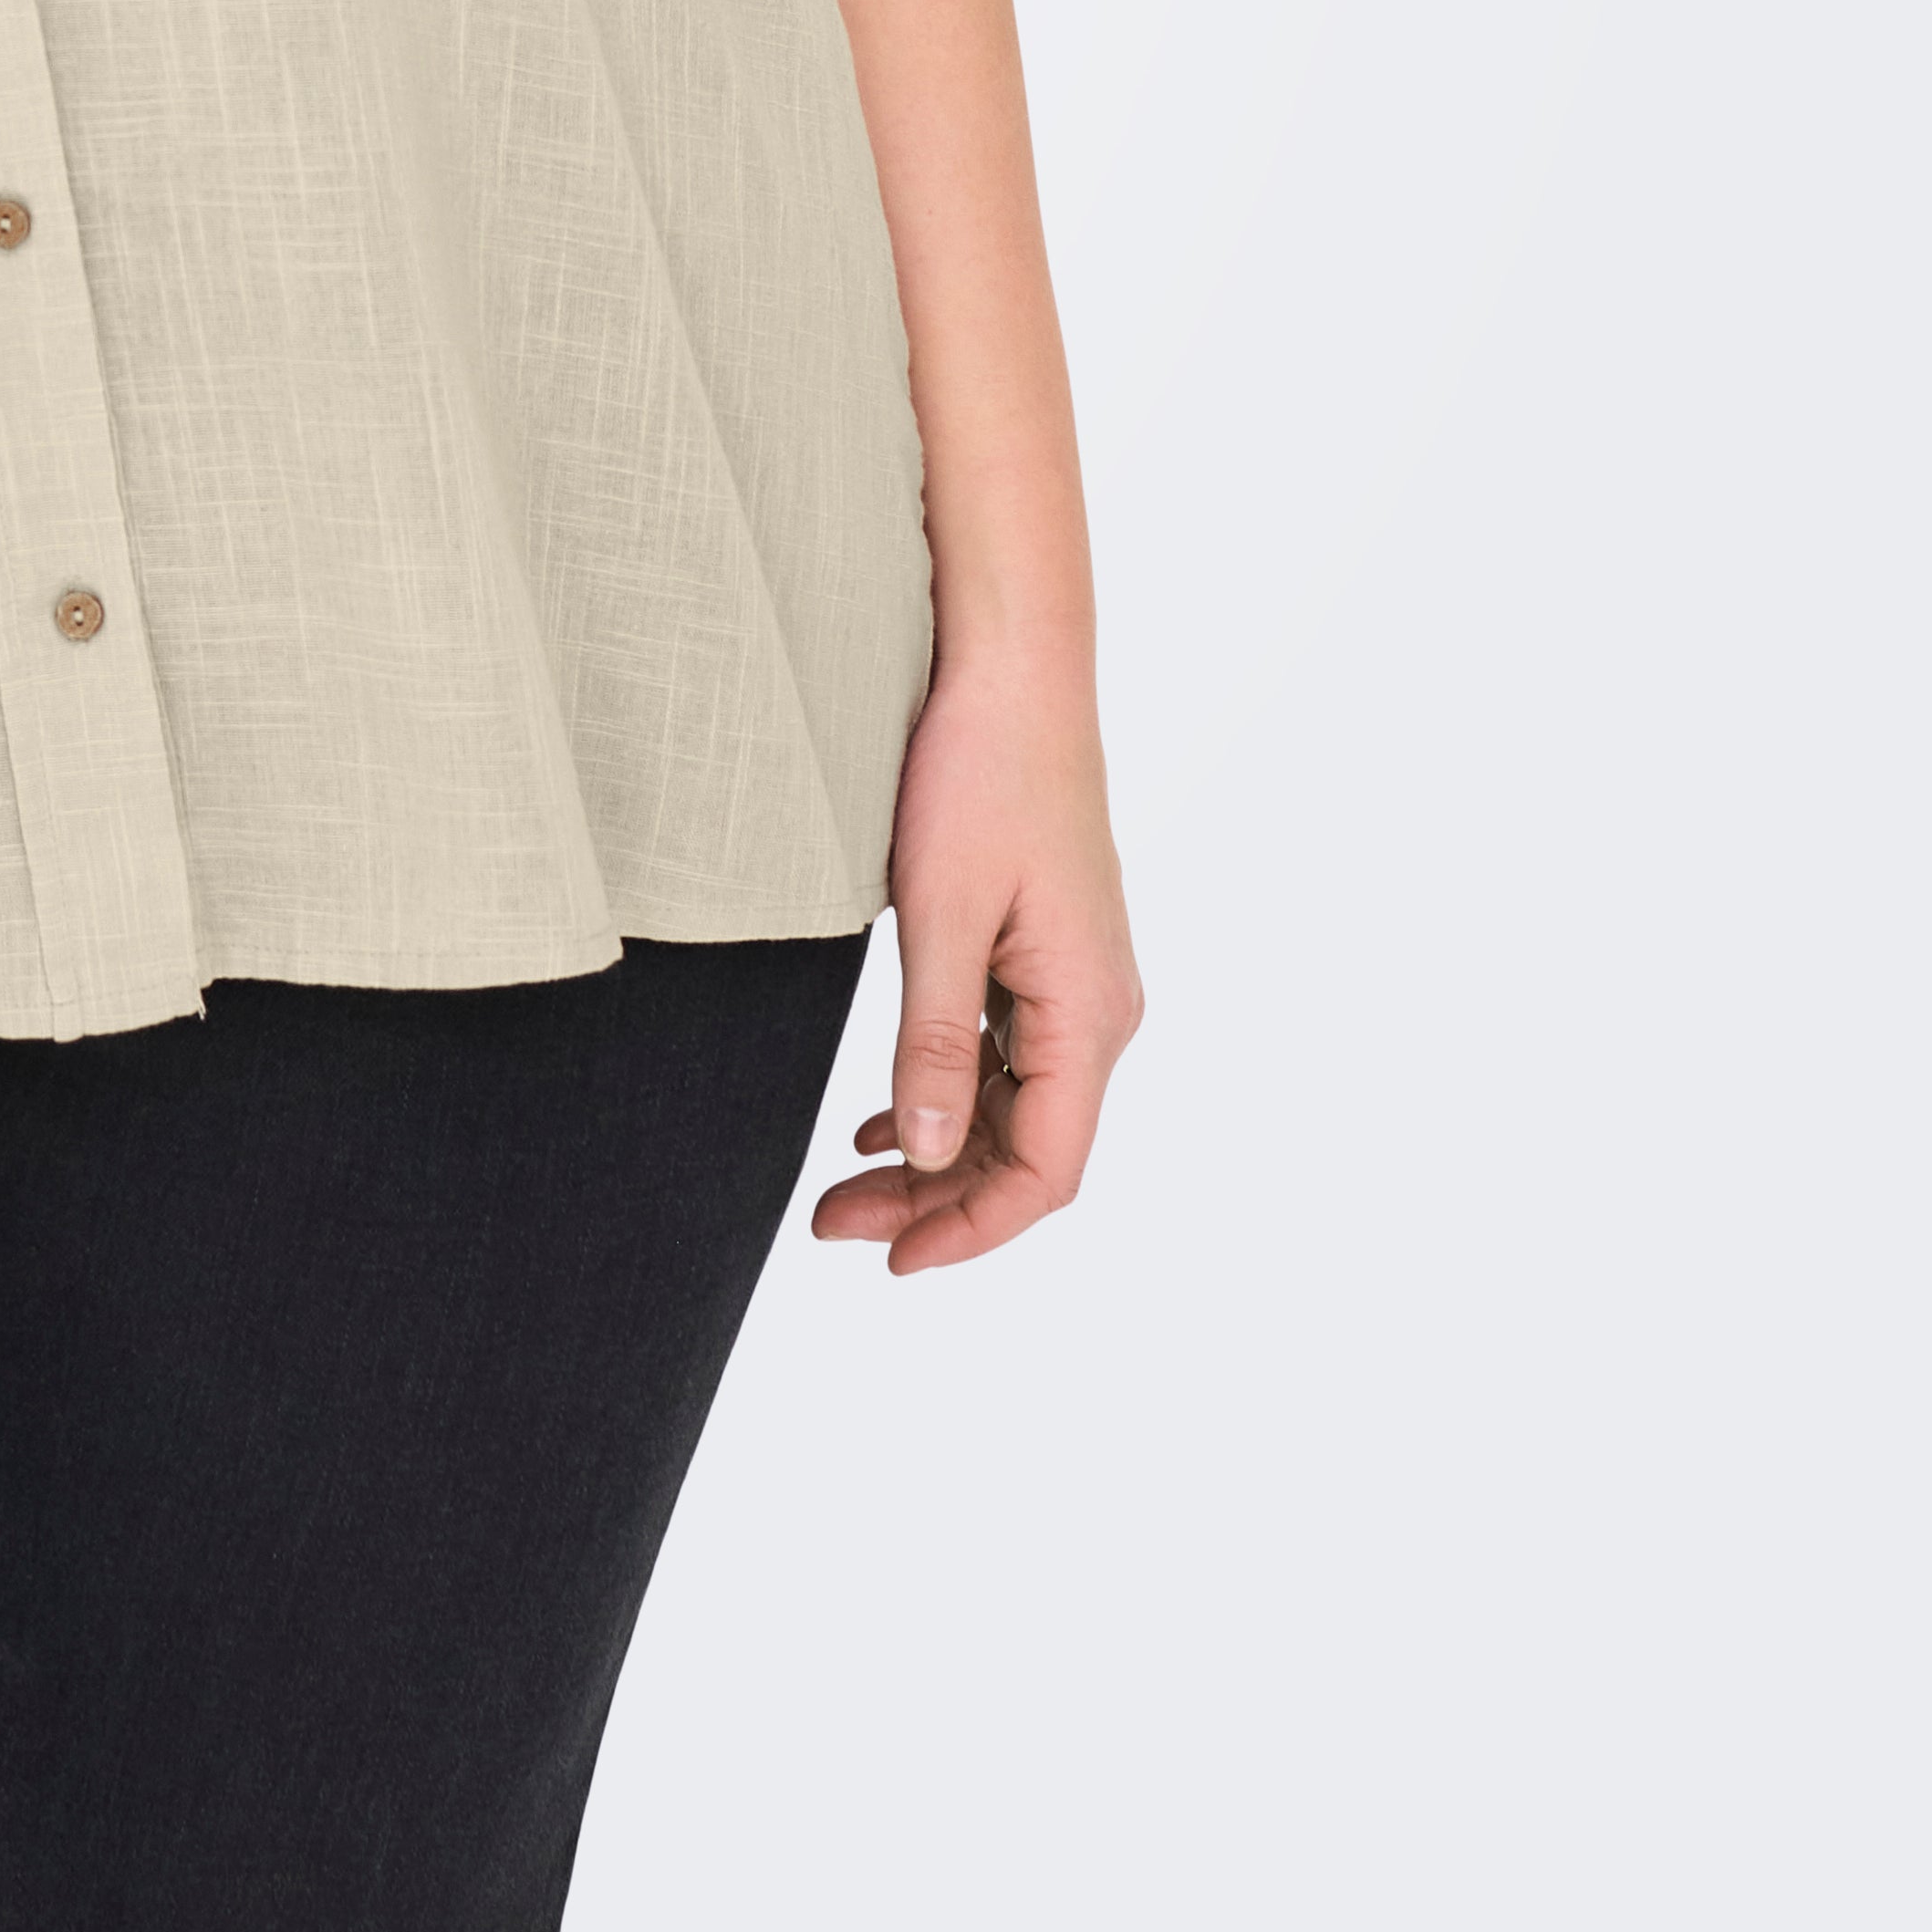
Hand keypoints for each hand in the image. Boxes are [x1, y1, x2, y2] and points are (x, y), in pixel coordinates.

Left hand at [812, 646, 1141, 1274]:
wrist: (1012, 670)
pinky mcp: (1046, 952)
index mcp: (1089, 1013)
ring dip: (938, 1156)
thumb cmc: (981, 774)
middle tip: (833, 1225)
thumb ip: (937, 1042)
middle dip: (937, 1204)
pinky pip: (1008, 1057)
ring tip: (846, 1188)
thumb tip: (932, 1157)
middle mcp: (1098, 1010)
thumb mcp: (941, 914)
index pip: (1046, 1170)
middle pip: (1028, 1151)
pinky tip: (888, 1120)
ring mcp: (1076, 982)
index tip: (889, 1262)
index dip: (971, 1231)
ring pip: (1015, 1109)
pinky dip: (950, 1098)